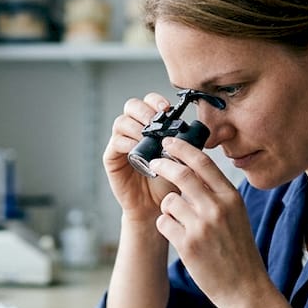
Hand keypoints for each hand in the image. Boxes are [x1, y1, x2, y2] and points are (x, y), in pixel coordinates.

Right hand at [103, 92, 179, 224]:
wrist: (155, 206)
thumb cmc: (168, 182)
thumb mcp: (181, 159)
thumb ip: (186, 144)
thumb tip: (195, 129)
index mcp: (150, 126)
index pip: (148, 103)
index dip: (155, 101)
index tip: (167, 109)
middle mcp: (133, 131)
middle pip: (131, 106)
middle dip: (144, 110)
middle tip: (155, 121)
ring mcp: (120, 143)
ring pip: (121, 122)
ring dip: (136, 126)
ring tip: (148, 136)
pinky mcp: (111, 158)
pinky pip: (115, 143)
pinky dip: (126, 142)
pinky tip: (138, 148)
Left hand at [146, 135, 266, 306]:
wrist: (245, 287)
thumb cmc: (238, 249)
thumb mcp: (237, 215)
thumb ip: (218, 194)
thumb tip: (192, 171)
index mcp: (231, 198)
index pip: (203, 163)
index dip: (183, 149)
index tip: (169, 142)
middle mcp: (217, 208)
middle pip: (181, 174)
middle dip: (163, 164)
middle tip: (154, 162)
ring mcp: (201, 226)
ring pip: (169, 200)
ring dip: (167, 207)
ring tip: (178, 219)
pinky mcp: (187, 244)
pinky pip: (164, 223)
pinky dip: (166, 226)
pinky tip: (177, 236)